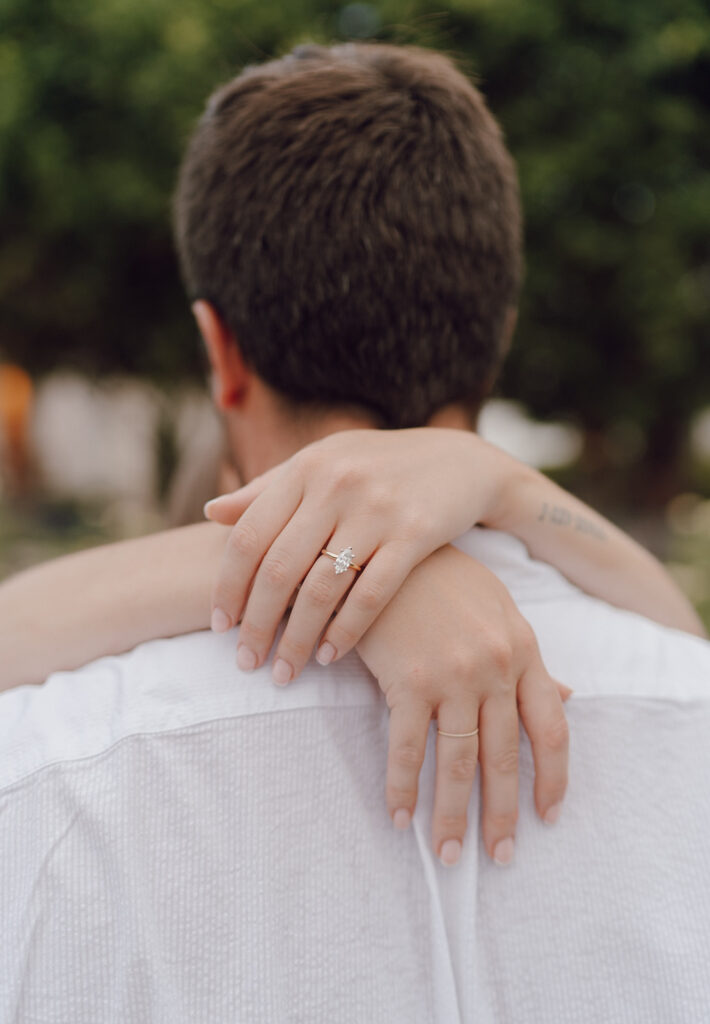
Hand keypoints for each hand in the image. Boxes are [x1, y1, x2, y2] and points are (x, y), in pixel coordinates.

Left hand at [204, 428, 507, 681]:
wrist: (460, 461)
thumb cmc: (377, 468)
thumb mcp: (322, 464)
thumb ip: (268, 489)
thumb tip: (211, 513)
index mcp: (306, 468)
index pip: (248, 537)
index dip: (227, 587)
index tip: (220, 627)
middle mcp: (336, 486)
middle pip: (279, 570)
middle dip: (256, 624)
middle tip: (245, 663)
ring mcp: (377, 510)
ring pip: (321, 589)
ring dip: (297, 639)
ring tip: (285, 671)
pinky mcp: (416, 534)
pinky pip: (371, 595)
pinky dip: (345, 631)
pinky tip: (329, 655)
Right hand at [356, 545, 570, 866]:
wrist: (391, 546)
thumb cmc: (444, 578)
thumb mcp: (499, 612)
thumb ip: (531, 661)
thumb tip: (569, 696)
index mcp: (523, 650)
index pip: (551, 729)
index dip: (553, 779)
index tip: (549, 817)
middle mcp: (495, 668)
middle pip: (504, 758)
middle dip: (501, 815)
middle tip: (498, 857)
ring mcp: (452, 675)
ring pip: (458, 761)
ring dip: (452, 814)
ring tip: (448, 853)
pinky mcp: (407, 679)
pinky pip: (406, 748)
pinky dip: (402, 787)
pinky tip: (398, 815)